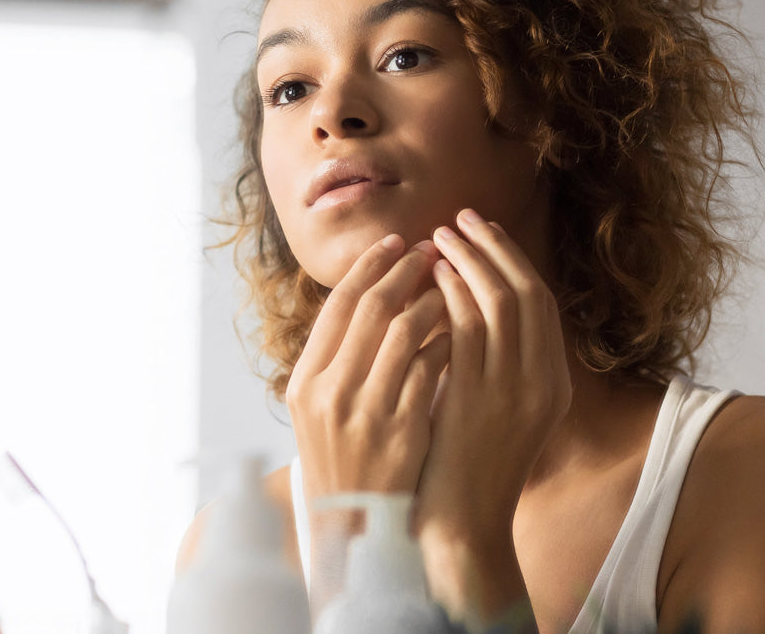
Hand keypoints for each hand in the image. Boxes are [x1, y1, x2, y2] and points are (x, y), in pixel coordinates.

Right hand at [287, 234, 451, 500]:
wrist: (355, 525)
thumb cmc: (341, 460)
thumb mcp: (318, 410)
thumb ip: (335, 359)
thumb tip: (368, 296)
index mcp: (305, 382)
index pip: (337, 306)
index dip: (369, 268)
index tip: (396, 243)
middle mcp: (329, 393)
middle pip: (370, 310)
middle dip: (404, 271)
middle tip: (432, 248)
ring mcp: (365, 413)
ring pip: (404, 333)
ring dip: (432, 300)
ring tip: (451, 283)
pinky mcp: (403, 432)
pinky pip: (431, 370)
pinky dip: (447, 342)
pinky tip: (463, 329)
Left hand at [414, 208, 571, 626]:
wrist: (459, 522)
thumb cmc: (463, 465)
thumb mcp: (488, 408)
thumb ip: (486, 361)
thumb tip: (458, 305)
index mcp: (552, 383)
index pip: (539, 302)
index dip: (510, 260)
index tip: (482, 231)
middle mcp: (542, 382)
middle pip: (526, 292)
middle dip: (492, 249)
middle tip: (458, 219)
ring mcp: (515, 392)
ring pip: (499, 304)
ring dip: (468, 263)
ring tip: (437, 238)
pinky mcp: (480, 401)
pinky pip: (469, 331)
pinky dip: (452, 296)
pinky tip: (429, 278)